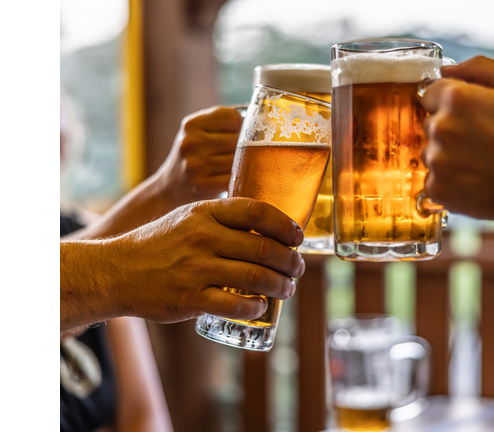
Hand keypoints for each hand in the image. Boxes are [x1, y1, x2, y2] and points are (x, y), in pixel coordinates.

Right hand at [106, 198, 304, 323]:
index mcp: (206, 213)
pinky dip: (256, 308)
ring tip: (288, 289)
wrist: (116, 271)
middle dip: (291, 261)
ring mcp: (196, 268)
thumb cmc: (161, 244)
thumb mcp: (189, 218)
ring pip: (256, 277)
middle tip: (298, 268)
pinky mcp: (189, 298)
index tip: (298, 237)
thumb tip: (271, 226)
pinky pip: (235, 304)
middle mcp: (202, 238)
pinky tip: (261, 307)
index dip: (285, 225)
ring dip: (281, 285)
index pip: (256, 212)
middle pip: (264, 248)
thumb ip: (224, 219)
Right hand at [155, 106, 242, 206]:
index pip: (232, 117)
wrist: (171, 187)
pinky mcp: (203, 185)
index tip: (238, 133)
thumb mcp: (199, 131)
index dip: (241, 125)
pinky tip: (236, 177)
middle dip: (245, 145)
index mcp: (191, 124)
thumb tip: (259, 119)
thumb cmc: (195, 155)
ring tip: (238, 164)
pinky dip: (241, 177)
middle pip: (238, 139)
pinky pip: (235, 177)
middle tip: (241, 152)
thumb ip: (224, 121)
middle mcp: (191, 142)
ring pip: (239, 159)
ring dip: (244, 162)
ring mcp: (195, 165)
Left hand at [420, 56, 493, 221]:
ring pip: (431, 152)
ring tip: (480, 162)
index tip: (471, 115)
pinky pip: (433, 179)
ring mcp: (437, 161)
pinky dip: (449, 181)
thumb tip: (445, 70)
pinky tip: (474, 179)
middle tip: (482, 139)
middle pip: (430, 123)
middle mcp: (440, 127)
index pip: (430, 92)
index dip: (451, 103)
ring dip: (448, 156)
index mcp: (456, 98)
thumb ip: (477, 67)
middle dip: (450, 128)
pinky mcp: (437, 189)